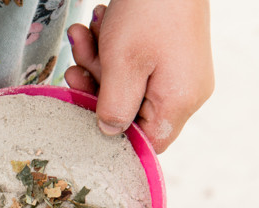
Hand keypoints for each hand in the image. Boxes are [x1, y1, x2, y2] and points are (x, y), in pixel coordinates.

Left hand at [65, 0, 213, 152]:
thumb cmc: (151, 10)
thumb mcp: (122, 65)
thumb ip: (113, 108)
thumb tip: (108, 133)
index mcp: (180, 101)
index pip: (147, 143)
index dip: (113, 136)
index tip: (86, 114)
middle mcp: (184, 90)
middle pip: (129, 111)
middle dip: (96, 87)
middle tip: (74, 66)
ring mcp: (177, 71)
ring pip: (125, 84)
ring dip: (96, 61)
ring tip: (82, 35)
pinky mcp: (166, 52)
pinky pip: (132, 62)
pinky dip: (109, 47)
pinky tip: (97, 24)